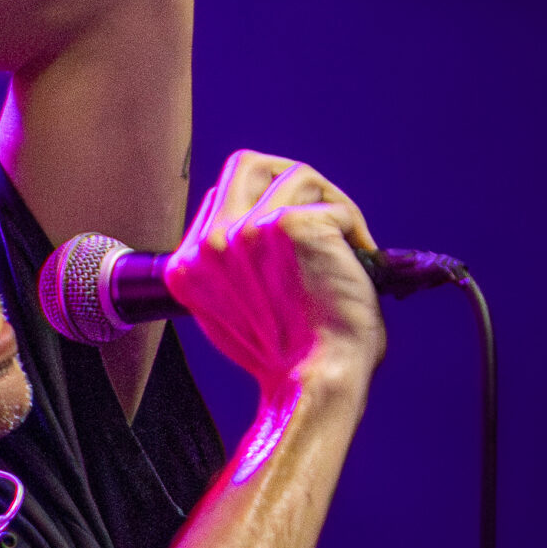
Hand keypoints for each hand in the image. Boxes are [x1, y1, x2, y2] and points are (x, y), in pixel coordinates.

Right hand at [162, 148, 385, 401]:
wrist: (315, 382)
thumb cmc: (289, 360)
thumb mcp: (233, 312)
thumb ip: (230, 267)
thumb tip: (256, 225)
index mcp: (188, 267)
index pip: (221, 197)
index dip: (266, 206)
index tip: (294, 240)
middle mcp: (211, 245)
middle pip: (248, 165)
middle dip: (292, 179)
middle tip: (323, 212)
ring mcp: (247, 232)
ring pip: (298, 177)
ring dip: (332, 204)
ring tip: (348, 243)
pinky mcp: (291, 226)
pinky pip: (334, 206)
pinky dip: (354, 229)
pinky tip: (359, 261)